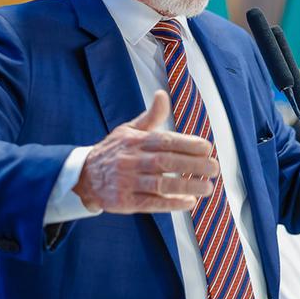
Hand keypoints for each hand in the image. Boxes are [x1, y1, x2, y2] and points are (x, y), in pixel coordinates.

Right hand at [73, 91, 218, 212]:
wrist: (84, 176)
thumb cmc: (114, 151)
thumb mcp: (129, 130)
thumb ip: (151, 116)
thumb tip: (162, 94)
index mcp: (136, 141)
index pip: (166, 141)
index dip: (188, 144)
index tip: (208, 148)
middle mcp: (131, 160)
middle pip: (166, 162)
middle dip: (194, 165)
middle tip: (215, 168)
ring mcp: (127, 182)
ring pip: (161, 184)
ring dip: (187, 186)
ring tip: (208, 187)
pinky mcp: (124, 202)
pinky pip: (151, 203)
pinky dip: (172, 203)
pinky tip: (190, 202)